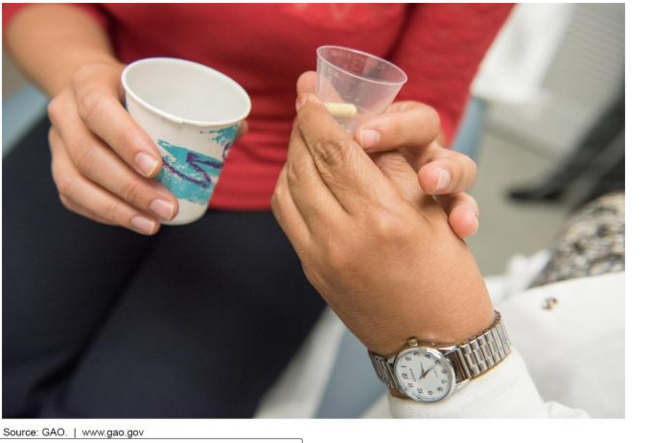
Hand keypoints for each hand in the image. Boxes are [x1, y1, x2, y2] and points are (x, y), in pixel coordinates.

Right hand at [47, 61, 247, 233]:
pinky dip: (104, 214)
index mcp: (88, 82)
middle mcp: (64, 112)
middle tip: (168, 208)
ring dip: (117, 209)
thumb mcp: (156, 84)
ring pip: (75, 182)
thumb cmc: (133, 90)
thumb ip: (195, 104)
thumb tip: (240, 128)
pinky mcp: (58, 167)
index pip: (99, 110)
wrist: (89, 88)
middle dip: (130, 188)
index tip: (157, 167)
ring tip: (154, 224)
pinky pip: (72, 197)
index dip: (125, 140)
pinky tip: (134, 222)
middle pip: (88, 155)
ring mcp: (57, 142)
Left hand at [272, 94, 493, 356]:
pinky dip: (288, 190)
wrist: (430, 346)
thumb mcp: (434, 216)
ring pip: (287, 191)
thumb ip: (396, 171)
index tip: (310, 91)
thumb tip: (362, 135)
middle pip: (304, 166)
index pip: (335, 151)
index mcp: (383, 217)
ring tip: (304, 139)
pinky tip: (302, 177)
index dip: (318, 114)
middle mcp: (344, 237)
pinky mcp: (312, 272)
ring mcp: (321, 258)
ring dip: (292, 158)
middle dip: (301, 129)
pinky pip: (287, 219)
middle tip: (304, 106)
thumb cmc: (446, 280)